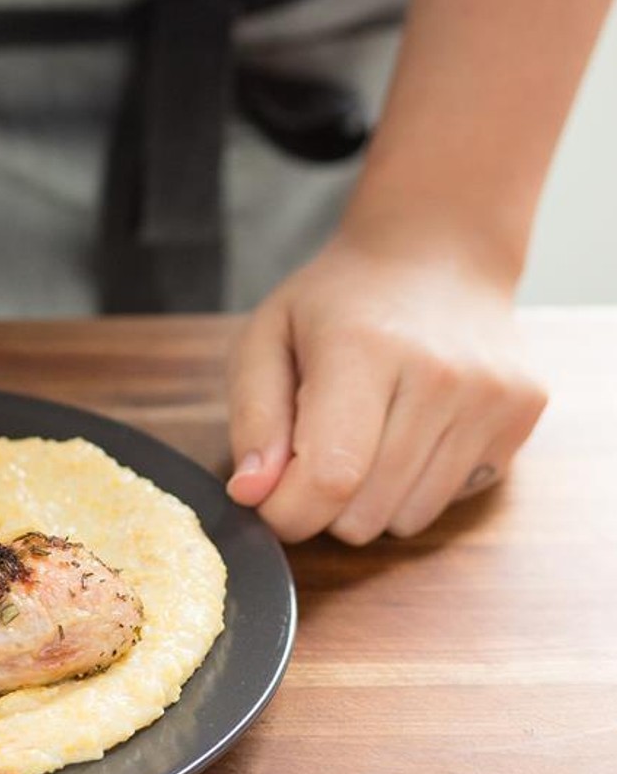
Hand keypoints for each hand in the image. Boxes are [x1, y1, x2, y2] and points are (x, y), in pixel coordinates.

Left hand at [224, 226, 546, 543]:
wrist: (438, 253)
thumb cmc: (336, 304)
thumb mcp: (266, 339)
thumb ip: (253, 418)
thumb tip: (251, 494)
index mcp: (364, 348)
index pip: (329, 477)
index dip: (287, 511)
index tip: (269, 499)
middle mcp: (440, 373)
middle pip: (365, 512)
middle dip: (323, 506)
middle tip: (317, 450)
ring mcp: (492, 395)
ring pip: (408, 519)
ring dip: (371, 500)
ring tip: (366, 435)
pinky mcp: (523, 414)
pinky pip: (450, 501)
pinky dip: (417, 485)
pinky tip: (410, 429)